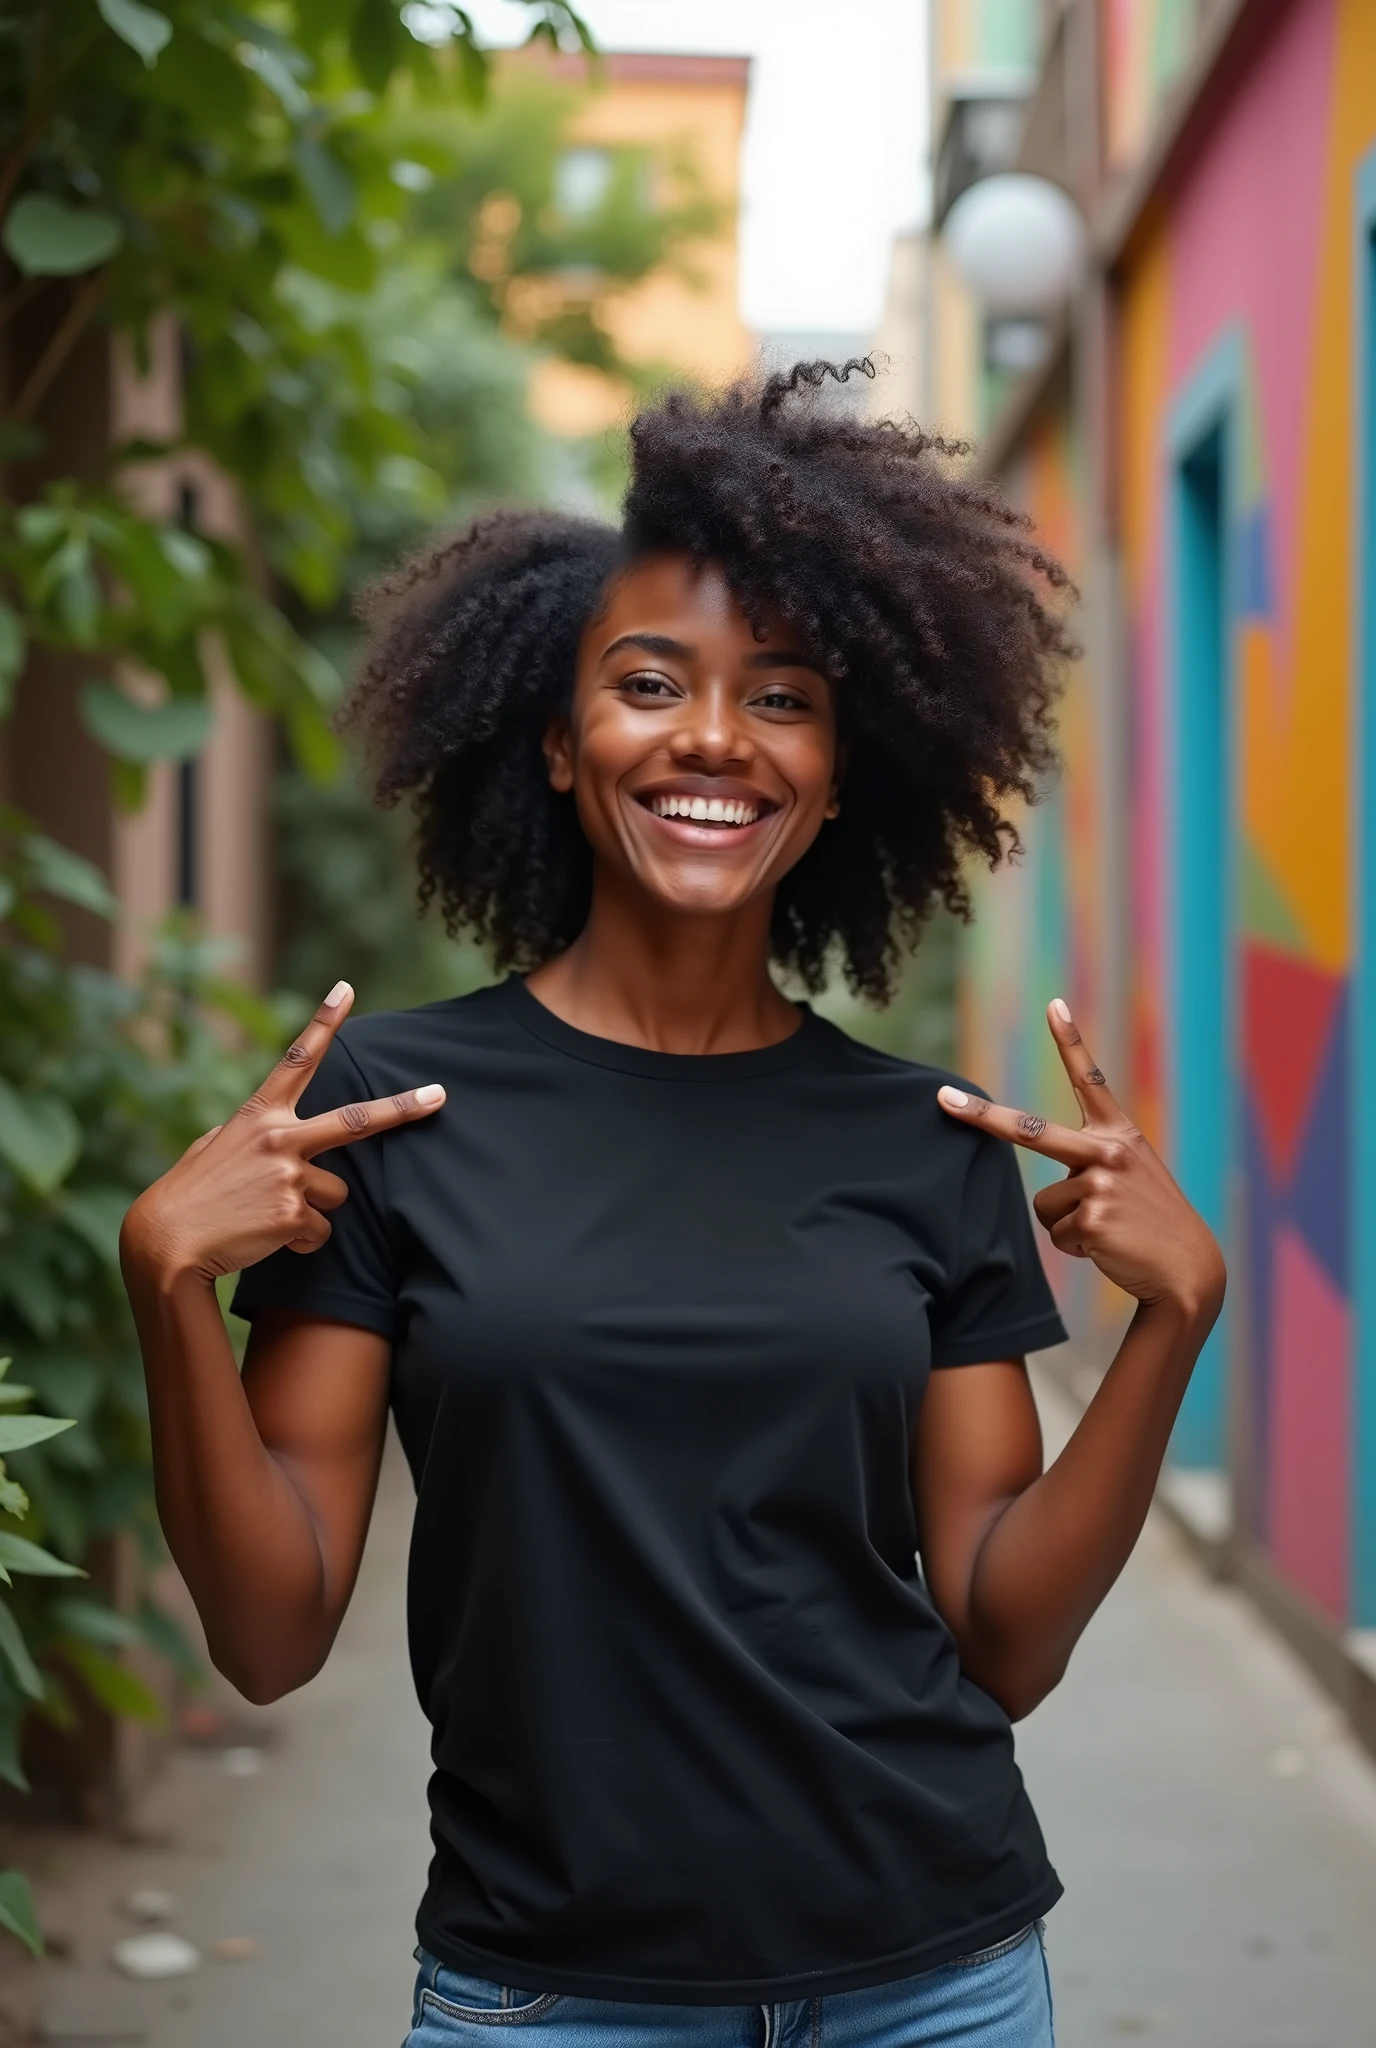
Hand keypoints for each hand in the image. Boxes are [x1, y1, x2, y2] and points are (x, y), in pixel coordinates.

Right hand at [120, 981, 444, 1285]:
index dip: (323, 1023)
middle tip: (440, 1094)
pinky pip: (321, 1231)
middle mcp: (280, 1138)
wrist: (168, 1242)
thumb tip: (282, 1141)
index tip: (347, 990)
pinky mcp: (295, 1214)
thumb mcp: (217, 1147)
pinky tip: (266, 1236)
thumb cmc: (192, 1193)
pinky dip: (302, 1241)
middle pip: (357, 1121)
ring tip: (267, 1213)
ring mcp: (290, 1175)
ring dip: (312, 1208)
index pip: (296, 1059)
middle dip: (403, 1108)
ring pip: (336, 1193)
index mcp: (259, 1115)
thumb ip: (256, 1134)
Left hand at [937, 998, 1224, 1322]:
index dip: (1073, 1041)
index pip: (1093, 1080)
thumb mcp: (1130, 1178)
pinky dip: (1077, 1246)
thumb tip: (1045, 1187)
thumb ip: (1093, 1163)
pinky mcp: (1093, 1218)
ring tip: (1108, 1230)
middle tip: (942, 1099)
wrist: (1188, 1271)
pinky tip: (1109, 1247)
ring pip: (1045, 1204)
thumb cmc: (1151, 1224)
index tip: (1054, 1005)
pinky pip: (1058, 1233)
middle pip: (1030, 1130)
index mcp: (1120, 1134)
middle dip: (982, 1116)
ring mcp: (1101, 1183)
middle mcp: (1109, 1150)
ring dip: (1068, 1224)